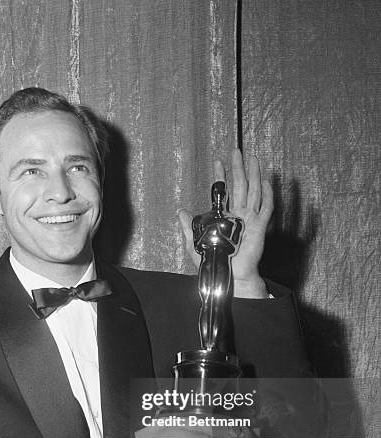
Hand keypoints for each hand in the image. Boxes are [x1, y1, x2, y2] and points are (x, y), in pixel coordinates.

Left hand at [178, 149, 272, 297]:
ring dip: (253, 174)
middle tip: (236, 151)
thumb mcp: (195, 243)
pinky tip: (265, 181)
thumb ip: (188, 227)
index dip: (221, 177)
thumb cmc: (214, 262)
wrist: (228, 276)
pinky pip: (266, 208)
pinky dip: (266, 194)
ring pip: (253, 191)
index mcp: (224, 217)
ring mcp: (250, 219)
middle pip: (240, 186)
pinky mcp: (259, 227)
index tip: (218, 162)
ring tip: (252, 158)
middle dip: (238, 168)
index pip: (223, 192)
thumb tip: (180, 211)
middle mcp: (238, 215)